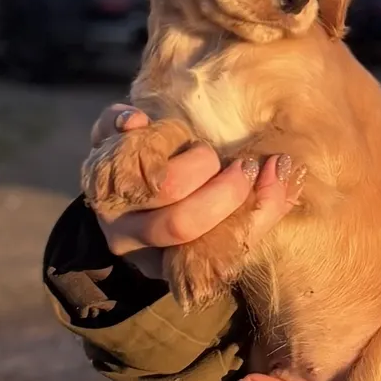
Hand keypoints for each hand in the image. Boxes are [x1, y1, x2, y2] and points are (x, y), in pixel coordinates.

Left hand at [90, 104, 303, 278]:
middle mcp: (126, 234)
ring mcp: (106, 196)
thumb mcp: (229, 221)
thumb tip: (283, 167)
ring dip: (189, 156)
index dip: (235, 214)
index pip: (201, 251)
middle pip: (177, 222)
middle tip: (244, 167)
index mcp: (160, 259)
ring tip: (204, 150)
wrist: (143, 189)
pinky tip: (139, 121)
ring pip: (150, 179)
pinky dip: (123, 122)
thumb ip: (262, 205)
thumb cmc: (196, 207)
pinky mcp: (97, 151)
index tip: (259, 179)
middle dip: (223, 191)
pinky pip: (105, 133)